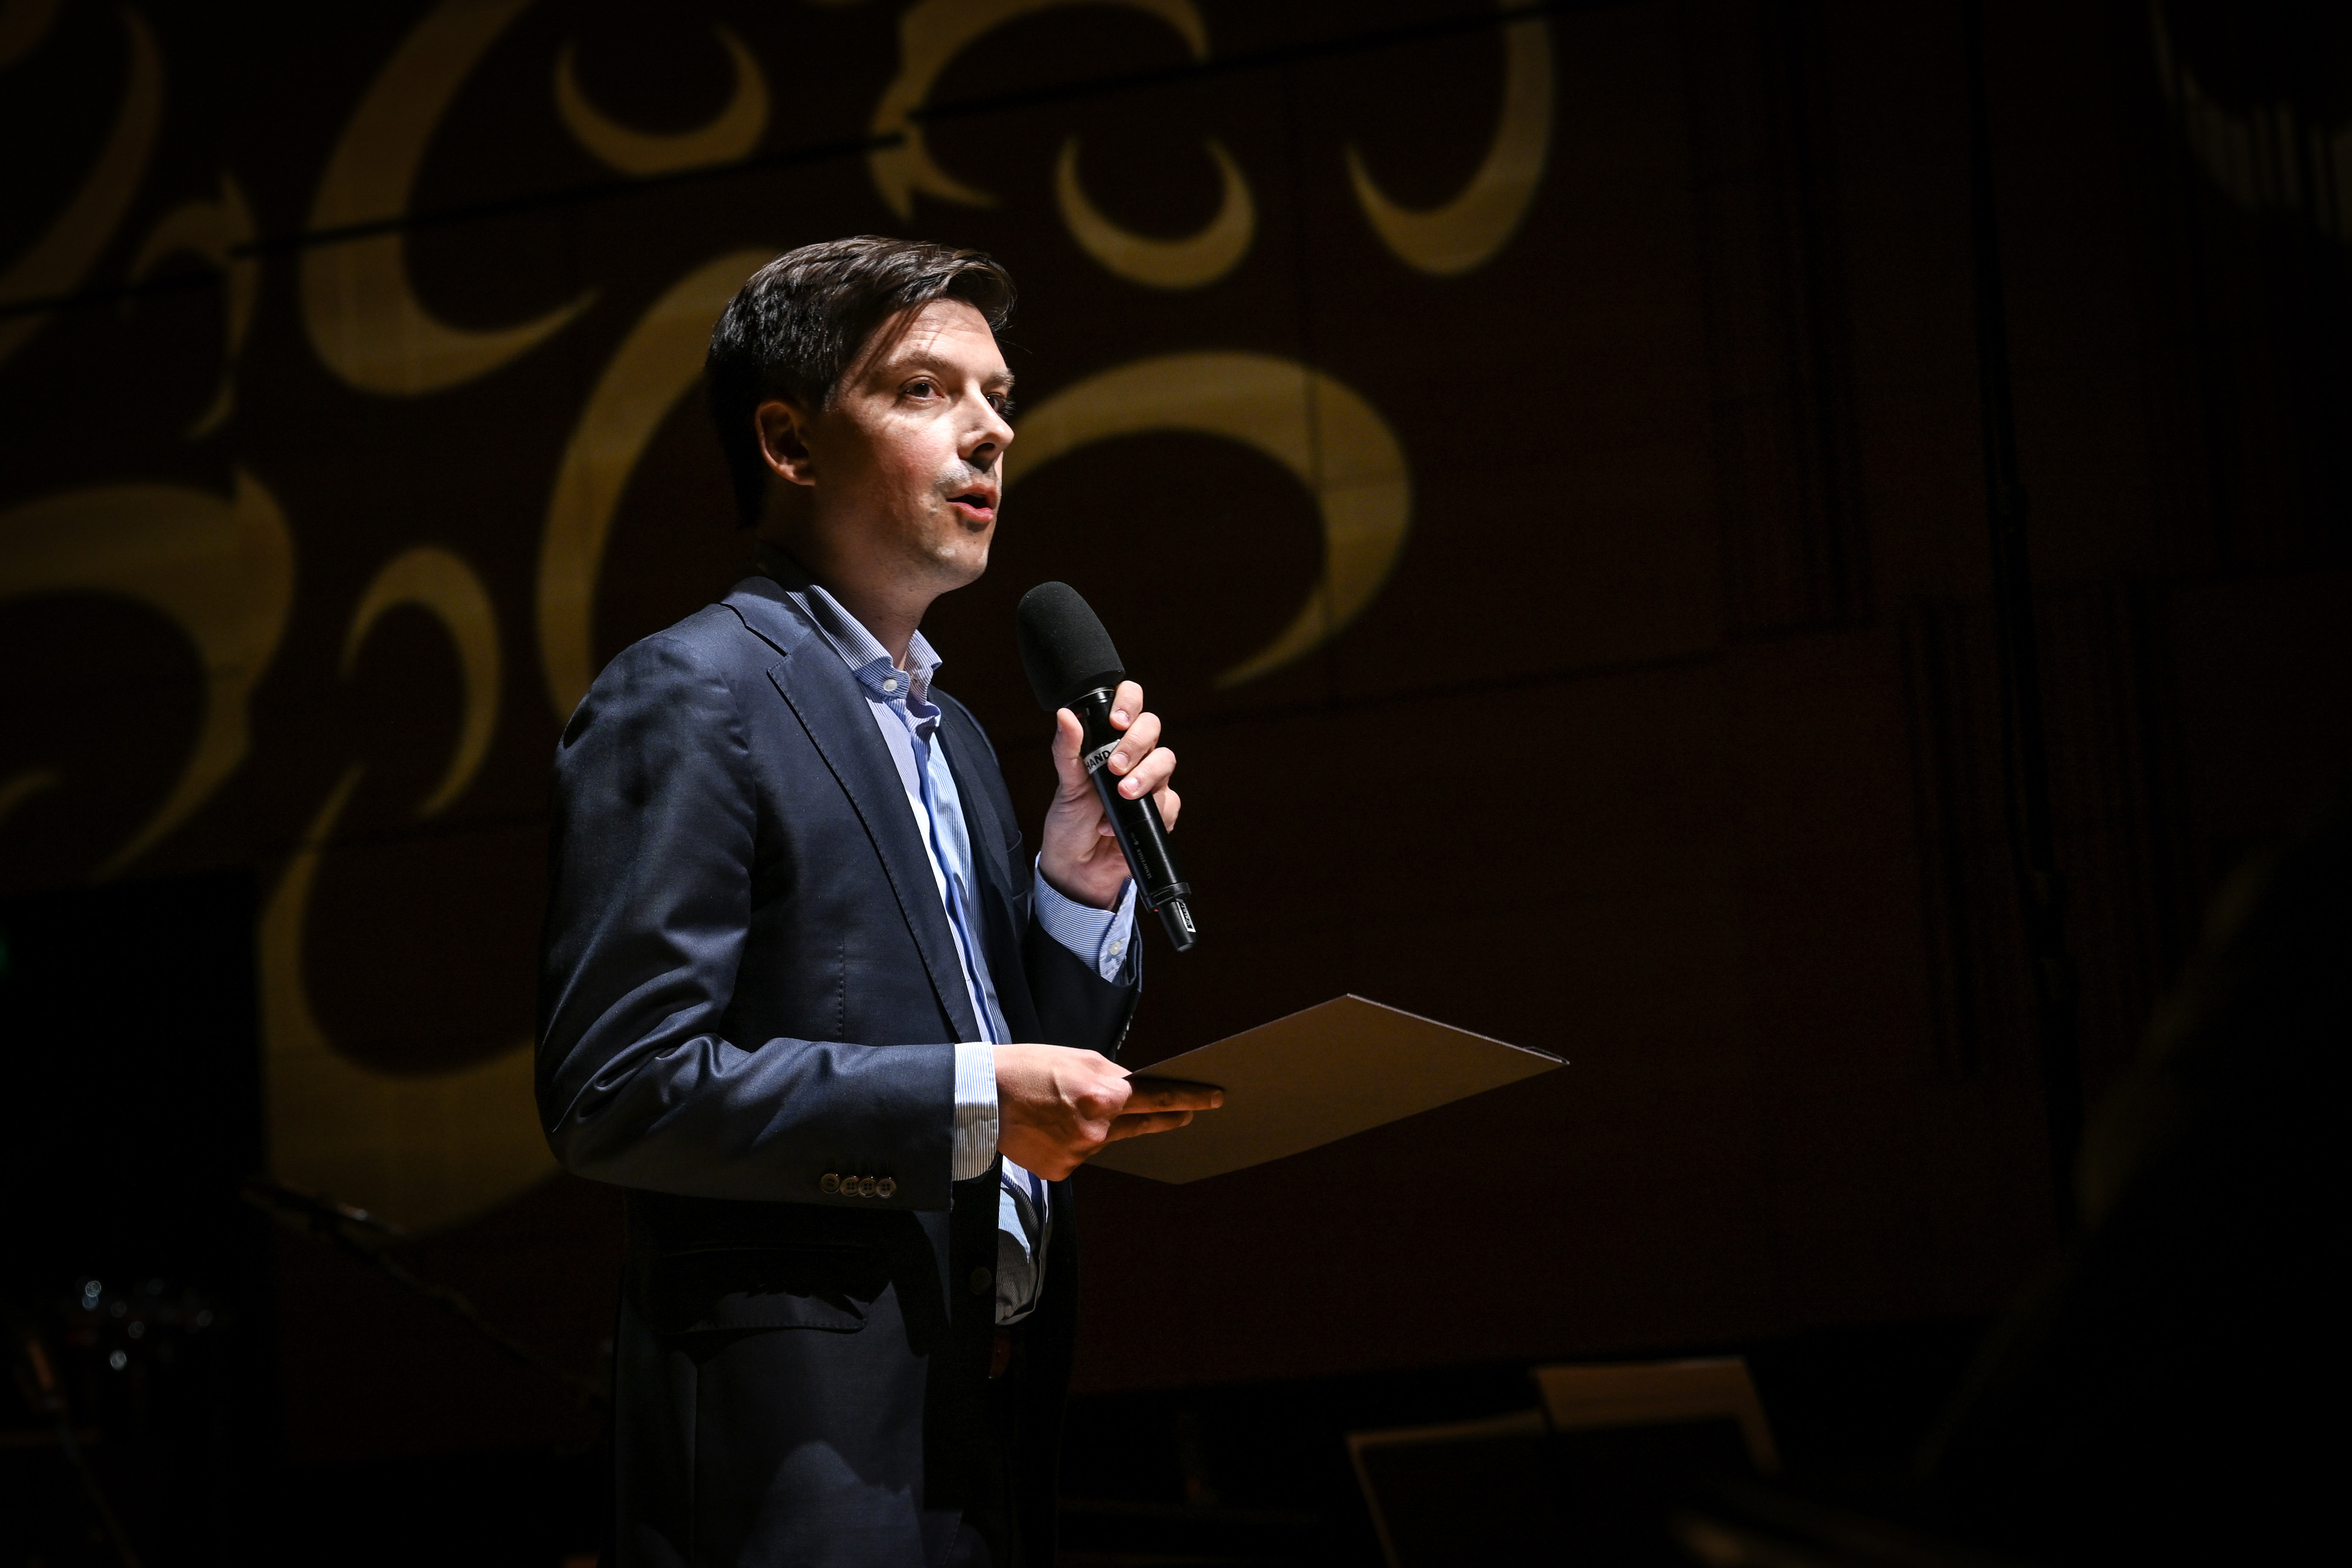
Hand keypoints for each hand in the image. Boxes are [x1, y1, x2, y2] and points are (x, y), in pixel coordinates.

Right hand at [994, 1042, 1221, 1179]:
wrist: (984, 1098)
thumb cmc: (1031, 1069)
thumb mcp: (1080, 1059)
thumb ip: (1114, 1077)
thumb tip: (1138, 1090)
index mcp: (1106, 1096)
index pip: (1160, 1099)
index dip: (1191, 1099)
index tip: (1214, 1099)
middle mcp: (1099, 1130)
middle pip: (1141, 1126)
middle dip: (1166, 1119)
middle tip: (1186, 1115)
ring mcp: (1081, 1154)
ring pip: (1105, 1140)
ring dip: (1099, 1126)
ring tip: (1063, 1107)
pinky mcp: (1063, 1171)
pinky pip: (1079, 1154)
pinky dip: (1072, 1142)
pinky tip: (1049, 1128)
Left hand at [1038, 679, 1179, 909]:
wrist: (1078, 866)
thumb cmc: (1070, 821)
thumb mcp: (1065, 784)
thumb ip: (1067, 749)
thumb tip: (1065, 714)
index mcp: (1110, 742)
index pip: (1130, 705)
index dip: (1130, 702)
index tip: (1116, 721)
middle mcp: (1134, 757)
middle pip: (1152, 728)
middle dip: (1137, 743)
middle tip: (1115, 766)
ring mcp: (1149, 783)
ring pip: (1165, 762)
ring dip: (1146, 776)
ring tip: (1123, 794)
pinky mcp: (1160, 812)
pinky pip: (1169, 802)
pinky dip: (1148, 813)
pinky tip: (1118, 827)